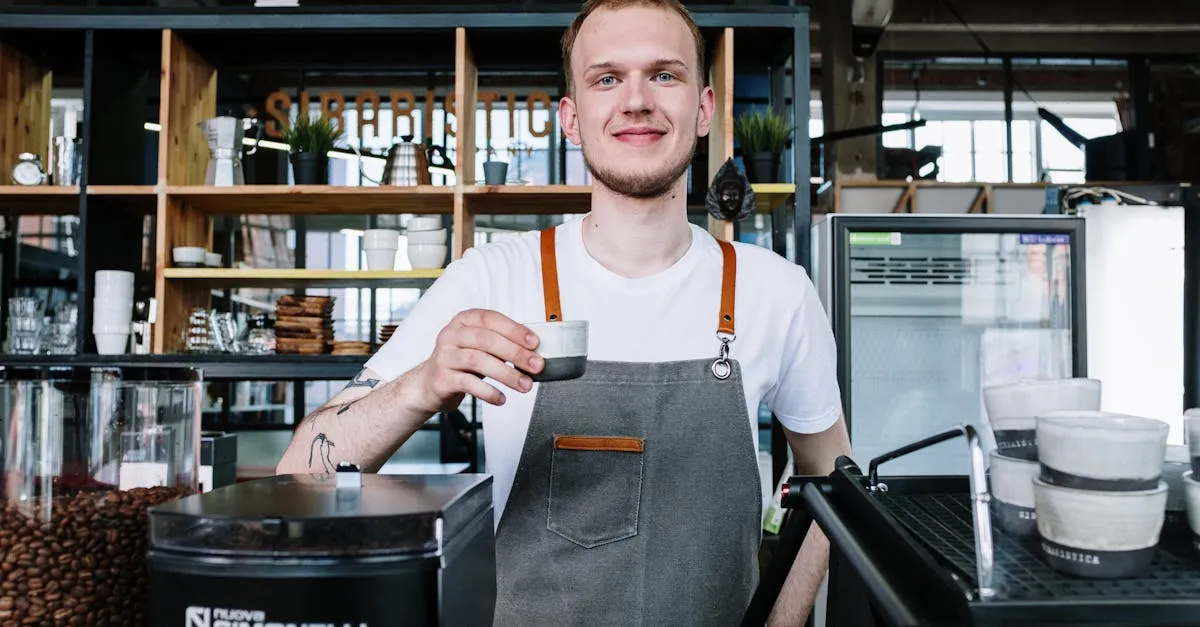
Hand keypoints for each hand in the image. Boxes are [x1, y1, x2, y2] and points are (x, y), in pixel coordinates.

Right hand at [407, 308, 542, 411]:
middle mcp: (451, 335)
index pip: (490, 319)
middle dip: (515, 353)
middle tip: (536, 366)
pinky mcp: (441, 379)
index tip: (534, 342)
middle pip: (486, 339)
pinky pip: (468, 384)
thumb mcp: (479, 347)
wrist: (429, 384)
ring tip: (524, 385)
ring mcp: (444, 357)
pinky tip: (501, 398)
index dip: (514, 329)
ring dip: (506, 374)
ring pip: (478, 361)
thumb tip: (533, 353)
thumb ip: (501, 345)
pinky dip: (488, 392)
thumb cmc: (460, 363)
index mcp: (463, 321)